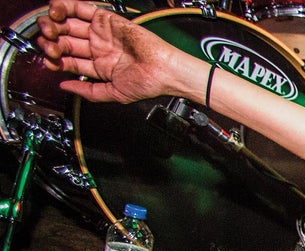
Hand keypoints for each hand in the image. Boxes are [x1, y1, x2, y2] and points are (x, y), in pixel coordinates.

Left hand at [36, 0, 186, 102]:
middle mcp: (99, 48)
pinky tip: (56, 11)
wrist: (164, 71)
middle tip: (47, 42)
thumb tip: (65, 87)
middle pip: (66, 40)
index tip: (49, 61)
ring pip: (70, 23)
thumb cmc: (148, 84)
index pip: (69, 60)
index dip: (56, 60)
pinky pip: (83, 9)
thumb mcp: (113, 94)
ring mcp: (102, 33)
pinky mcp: (108, 20)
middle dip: (52, 40)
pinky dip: (67, 7)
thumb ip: (88, 91)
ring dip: (55, 23)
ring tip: (48, 27)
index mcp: (100, 66)